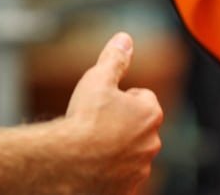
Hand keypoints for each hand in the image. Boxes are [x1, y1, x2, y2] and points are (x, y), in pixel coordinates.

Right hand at [62, 33, 163, 193]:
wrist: (67, 163)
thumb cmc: (84, 120)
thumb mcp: (98, 79)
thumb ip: (115, 59)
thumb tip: (125, 39)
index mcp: (150, 114)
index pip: (142, 97)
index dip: (120, 97)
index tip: (104, 103)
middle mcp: (151, 143)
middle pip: (137, 126)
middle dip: (120, 123)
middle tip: (95, 123)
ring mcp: (140, 170)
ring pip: (129, 152)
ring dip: (115, 148)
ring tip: (91, 146)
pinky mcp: (126, 190)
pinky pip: (120, 176)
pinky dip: (109, 171)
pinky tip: (91, 165)